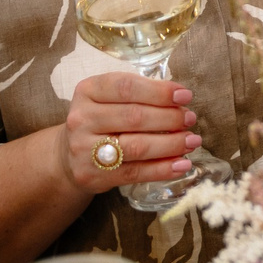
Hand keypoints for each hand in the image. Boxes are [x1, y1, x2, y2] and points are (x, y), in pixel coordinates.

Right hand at [55, 71, 199, 194]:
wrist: (69, 155)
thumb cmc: (102, 119)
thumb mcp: (111, 98)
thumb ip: (140, 93)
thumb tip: (181, 98)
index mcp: (88, 91)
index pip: (126, 87)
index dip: (160, 91)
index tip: (185, 96)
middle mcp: (81, 119)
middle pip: (134, 117)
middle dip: (169, 118)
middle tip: (190, 119)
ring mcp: (83, 149)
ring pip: (136, 147)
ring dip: (171, 144)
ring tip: (192, 141)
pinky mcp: (91, 175)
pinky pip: (134, 173)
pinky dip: (162, 169)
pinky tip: (182, 164)